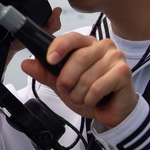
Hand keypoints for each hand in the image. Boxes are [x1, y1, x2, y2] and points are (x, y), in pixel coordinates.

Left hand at [20, 32, 136, 128]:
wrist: (111, 112)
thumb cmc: (90, 93)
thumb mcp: (62, 84)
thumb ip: (46, 73)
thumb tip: (26, 63)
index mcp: (87, 44)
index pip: (71, 38)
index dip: (59, 47)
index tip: (50, 60)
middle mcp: (103, 46)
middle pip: (78, 58)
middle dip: (67, 80)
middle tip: (67, 90)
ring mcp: (115, 57)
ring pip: (87, 76)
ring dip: (79, 94)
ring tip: (84, 97)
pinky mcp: (123, 72)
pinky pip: (98, 87)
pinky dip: (91, 99)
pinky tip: (94, 100)